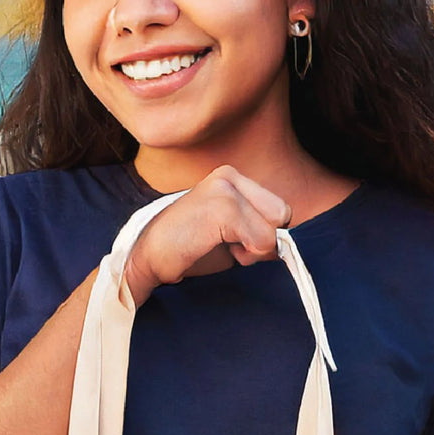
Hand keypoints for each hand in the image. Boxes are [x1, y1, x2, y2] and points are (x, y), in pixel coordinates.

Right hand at [123, 164, 291, 306]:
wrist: (147, 259)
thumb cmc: (187, 250)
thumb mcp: (229, 237)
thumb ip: (258, 232)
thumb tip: (286, 244)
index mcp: (232, 178)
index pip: (279, 209)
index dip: (263, 234)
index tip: (232, 242)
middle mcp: (230, 176)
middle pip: (283, 214)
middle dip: (262, 240)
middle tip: (226, 246)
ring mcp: (226, 189)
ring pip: (273, 230)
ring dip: (251, 251)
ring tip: (217, 246)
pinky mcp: (223, 207)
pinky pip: (261, 240)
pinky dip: (245, 255)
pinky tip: (213, 247)